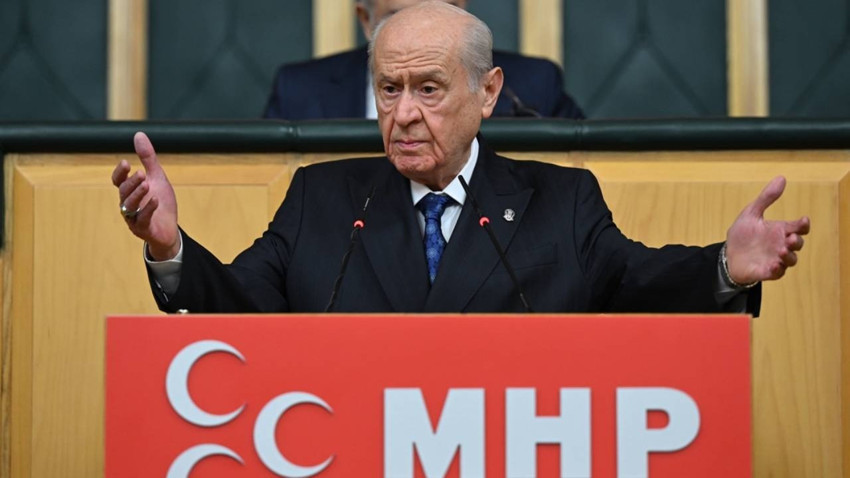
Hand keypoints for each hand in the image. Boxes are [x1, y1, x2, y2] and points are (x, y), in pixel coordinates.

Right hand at [111, 132, 179, 260]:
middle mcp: (128, 204)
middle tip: (141, 173)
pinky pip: (142, 219)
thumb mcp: (157, 177)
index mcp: (130, 191)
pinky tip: (156, 200)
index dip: (120, 173)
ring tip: (147, 184)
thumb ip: (148, 158)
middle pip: (124, 192)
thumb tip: (138, 134)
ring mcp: (133, 218)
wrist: (170, 229)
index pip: (118, 180)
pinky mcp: (143, 229)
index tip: (127, 162)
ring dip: (137, 194)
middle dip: (131, 182)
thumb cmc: (161, 202)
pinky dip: (148, 209)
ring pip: (129, 206)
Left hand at [725, 176, 809, 282]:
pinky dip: (777, 270)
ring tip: (782, 250)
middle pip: (798, 244)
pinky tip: (772, 265)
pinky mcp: (766, 272)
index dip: (803, 224)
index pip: (798, 227)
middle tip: (790, 238)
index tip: (803, 221)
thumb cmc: (742, 235)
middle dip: (797, 241)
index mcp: (780, 230)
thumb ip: (766, 198)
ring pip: (791, 260)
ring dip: (789, 256)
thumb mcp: (751, 213)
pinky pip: (777, 273)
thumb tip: (781, 178)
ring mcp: (775, 259)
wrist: (727, 255)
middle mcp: (781, 245)